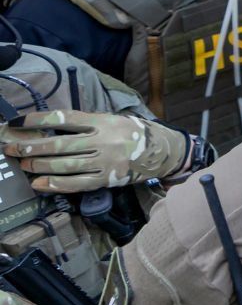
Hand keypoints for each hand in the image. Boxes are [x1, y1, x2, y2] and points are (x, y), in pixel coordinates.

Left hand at [0, 110, 192, 189]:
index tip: (17, 123)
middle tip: (11, 147)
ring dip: (40, 165)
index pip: (64, 120)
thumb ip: (87, 123)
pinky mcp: (107, 179)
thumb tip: (51, 127)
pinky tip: (40, 183)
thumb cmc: (133, 133)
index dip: (37, 121)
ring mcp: (105, 162)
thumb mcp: (113, 119)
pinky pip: (77, 184)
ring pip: (65, 165)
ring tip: (24, 164)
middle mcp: (103, 141)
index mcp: (103, 122)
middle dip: (31, 146)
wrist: (163, 152)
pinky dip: (56, 184)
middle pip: (59, 145)